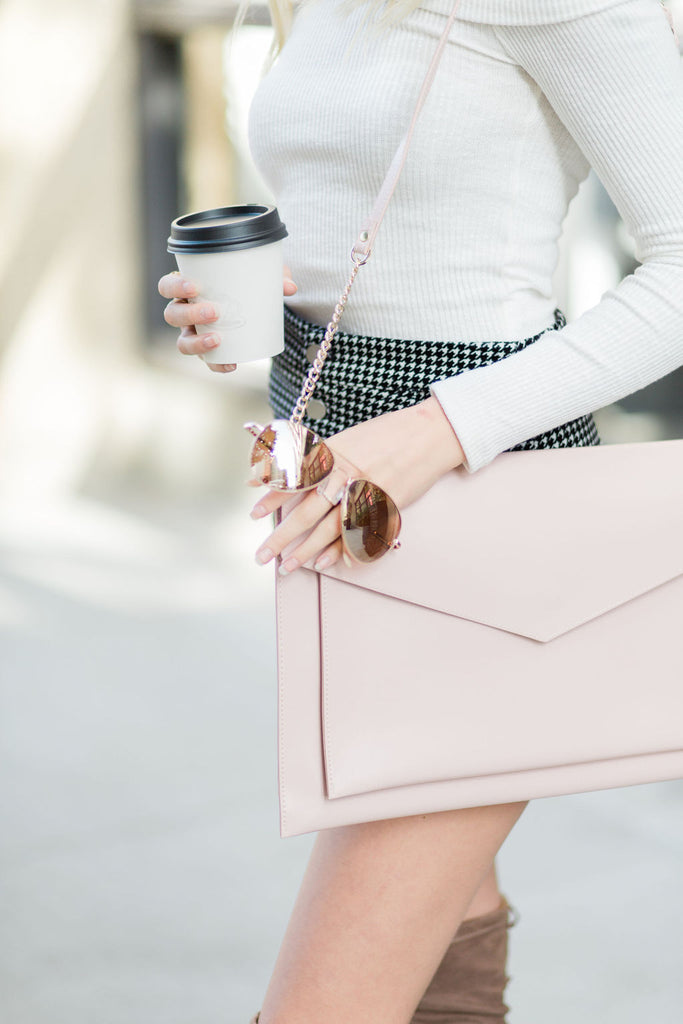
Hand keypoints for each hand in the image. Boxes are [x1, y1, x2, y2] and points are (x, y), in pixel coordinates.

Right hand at [157, 266, 297, 372]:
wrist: (254, 305)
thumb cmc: (246, 284)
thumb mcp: (260, 276)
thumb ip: (274, 276)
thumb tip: (289, 287)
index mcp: (188, 289)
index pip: (167, 286)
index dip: (175, 287)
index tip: (195, 287)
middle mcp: (184, 312)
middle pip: (172, 315)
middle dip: (189, 315)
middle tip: (214, 313)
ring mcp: (193, 334)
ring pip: (182, 342)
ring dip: (198, 342)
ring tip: (218, 340)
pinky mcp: (208, 351)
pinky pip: (206, 362)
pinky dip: (217, 364)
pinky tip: (231, 364)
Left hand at [250, 398, 464, 573]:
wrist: (430, 433)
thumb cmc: (388, 433)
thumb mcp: (349, 439)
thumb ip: (320, 457)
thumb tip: (287, 468)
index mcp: (334, 454)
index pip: (295, 478)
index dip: (273, 496)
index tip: (253, 513)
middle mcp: (347, 475)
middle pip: (307, 512)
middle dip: (282, 536)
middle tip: (262, 555)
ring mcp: (367, 493)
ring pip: (330, 528)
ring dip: (307, 551)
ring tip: (288, 566)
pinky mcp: (386, 506)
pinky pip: (359, 534)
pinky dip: (343, 549)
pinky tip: (328, 563)